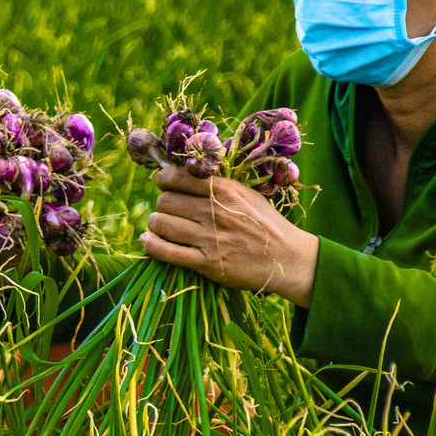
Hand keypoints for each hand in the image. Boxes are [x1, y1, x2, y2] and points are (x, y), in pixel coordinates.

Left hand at [143, 165, 318, 306]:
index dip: (164, 180)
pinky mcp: (206, 263)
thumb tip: (184, 172)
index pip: (177, 177)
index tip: (165, 185)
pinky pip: (165, 251)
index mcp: (225, 190)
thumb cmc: (265, 224)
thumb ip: (218, 184)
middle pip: (165, 201)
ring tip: (161, 225)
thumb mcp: (247, 194)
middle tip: (169, 210)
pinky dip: (151, 244)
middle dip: (162, 204)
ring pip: (161, 223)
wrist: (287, 258)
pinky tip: (148, 239)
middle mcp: (214, 212)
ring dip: (156, 224)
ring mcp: (209, 238)